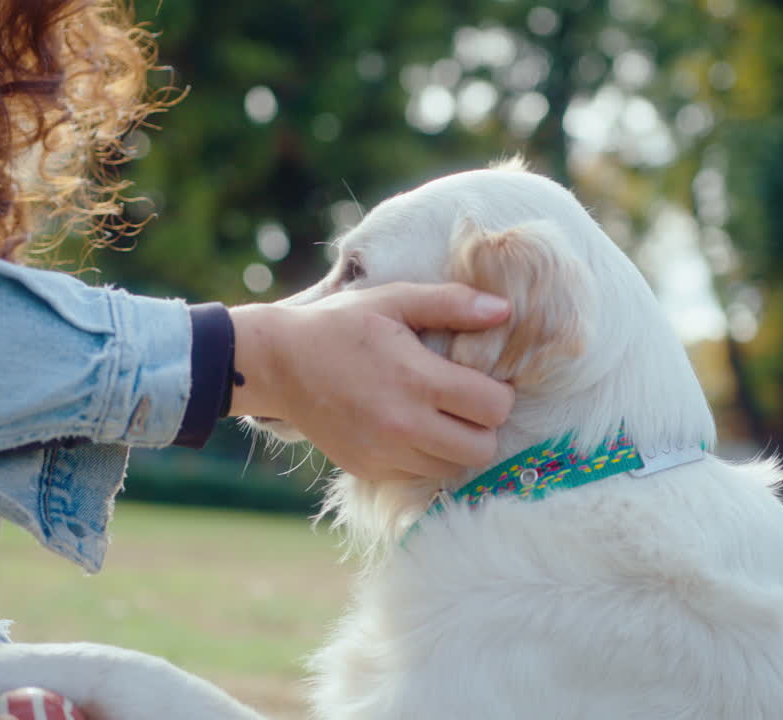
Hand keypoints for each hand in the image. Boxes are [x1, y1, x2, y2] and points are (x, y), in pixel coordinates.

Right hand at [229, 283, 514, 481]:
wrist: (277, 363)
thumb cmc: (340, 325)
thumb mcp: (395, 300)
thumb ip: (452, 303)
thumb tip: (504, 311)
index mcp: (416, 380)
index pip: (494, 408)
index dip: (498, 393)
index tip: (481, 380)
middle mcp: (403, 425)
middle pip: (482, 449)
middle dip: (484, 426)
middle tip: (466, 402)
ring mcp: (384, 453)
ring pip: (453, 468)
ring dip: (456, 445)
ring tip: (438, 414)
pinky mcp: (369, 470)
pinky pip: (419, 475)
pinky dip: (425, 456)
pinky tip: (410, 428)